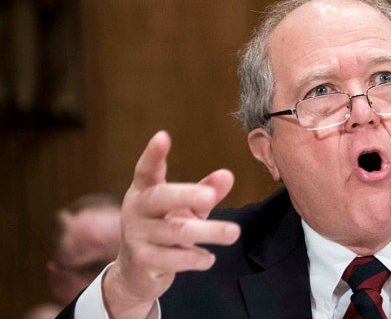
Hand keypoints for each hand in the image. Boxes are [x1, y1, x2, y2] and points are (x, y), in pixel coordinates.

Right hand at [103, 131, 240, 317]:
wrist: (136, 275)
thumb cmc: (164, 232)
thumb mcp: (186, 210)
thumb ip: (205, 192)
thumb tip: (227, 175)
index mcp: (144, 192)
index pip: (147, 170)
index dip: (153, 154)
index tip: (162, 136)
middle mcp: (136, 210)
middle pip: (161, 198)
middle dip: (187, 195)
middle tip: (210, 197)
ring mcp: (137, 236)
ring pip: (176, 231)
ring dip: (208, 232)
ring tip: (233, 233)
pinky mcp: (144, 262)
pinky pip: (176, 259)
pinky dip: (197, 258)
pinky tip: (209, 258)